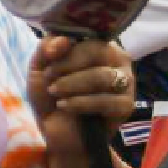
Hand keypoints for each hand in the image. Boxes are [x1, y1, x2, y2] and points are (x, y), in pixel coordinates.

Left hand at [27, 35, 135, 154]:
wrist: (59, 133)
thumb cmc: (52, 96)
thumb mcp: (40, 69)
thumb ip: (46, 48)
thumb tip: (63, 40)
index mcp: (98, 45)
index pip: (87, 34)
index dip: (66, 44)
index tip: (48, 57)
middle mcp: (117, 59)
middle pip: (97, 51)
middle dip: (67, 66)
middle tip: (50, 79)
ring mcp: (126, 82)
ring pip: (103, 76)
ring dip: (73, 84)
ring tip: (56, 93)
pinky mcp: (127, 105)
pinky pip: (107, 100)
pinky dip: (82, 103)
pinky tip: (66, 106)